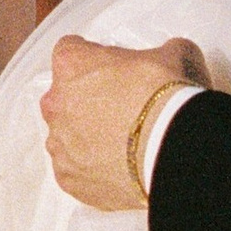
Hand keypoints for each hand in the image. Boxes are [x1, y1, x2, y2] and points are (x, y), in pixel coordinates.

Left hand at [40, 34, 206, 211]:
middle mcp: (56, 104)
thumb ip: (161, 53)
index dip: (93, 58)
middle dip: (85, 99)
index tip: (111, 68)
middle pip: (63, 96)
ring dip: (85, 136)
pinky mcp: (68, 179)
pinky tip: (117, 166)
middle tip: (119, 106)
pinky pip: (74, 170)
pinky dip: (91, 169)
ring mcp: (59, 144)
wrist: (174, 152)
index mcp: (72, 64)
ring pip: (65, 136)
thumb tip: (168, 59)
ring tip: (121, 142)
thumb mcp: (174, 54)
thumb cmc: (168, 98)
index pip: (71, 51)